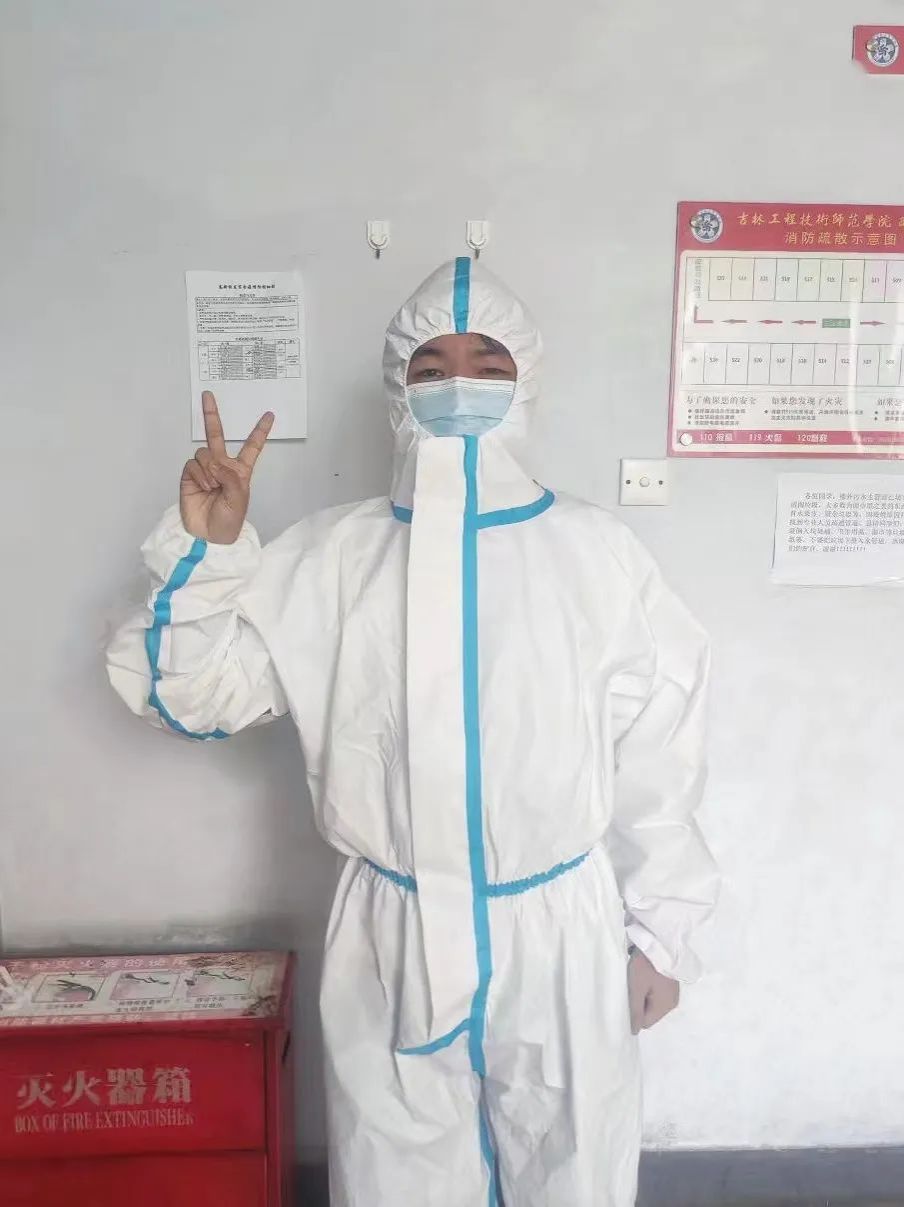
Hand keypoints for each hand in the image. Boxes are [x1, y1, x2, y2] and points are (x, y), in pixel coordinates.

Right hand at [180, 391, 273, 543]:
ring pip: (204, 452)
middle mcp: (222, 466)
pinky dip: (199, 475)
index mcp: (241, 471)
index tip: (269, 415)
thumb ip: (230, 477)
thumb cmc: (229, 520)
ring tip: (213, 486)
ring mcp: (205, 469)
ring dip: (209, 468)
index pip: (251, 447)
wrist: (208, 535)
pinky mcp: (189, 475)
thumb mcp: (239, 498)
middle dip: (211, 415)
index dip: (259, 431)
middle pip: (217, 435)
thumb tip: (214, 464)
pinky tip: (203, 487)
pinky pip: (192, 464)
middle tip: (208, 395)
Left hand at [628, 949, 679, 1033]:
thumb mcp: (636, 989)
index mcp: (665, 1007)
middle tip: (633, 986)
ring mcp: (673, 993)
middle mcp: (672, 1003)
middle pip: (650, 1013)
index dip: (634, 1013)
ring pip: (653, 1003)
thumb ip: (635, 1011)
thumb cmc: (645, 966)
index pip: (645, 1022)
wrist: (659, 941)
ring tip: (639, 979)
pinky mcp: (671, 983)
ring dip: (644, 995)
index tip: (629, 996)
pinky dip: (649, 988)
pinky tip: (646, 976)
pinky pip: (657, 993)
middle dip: (640, 1004)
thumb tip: (635, 1032)